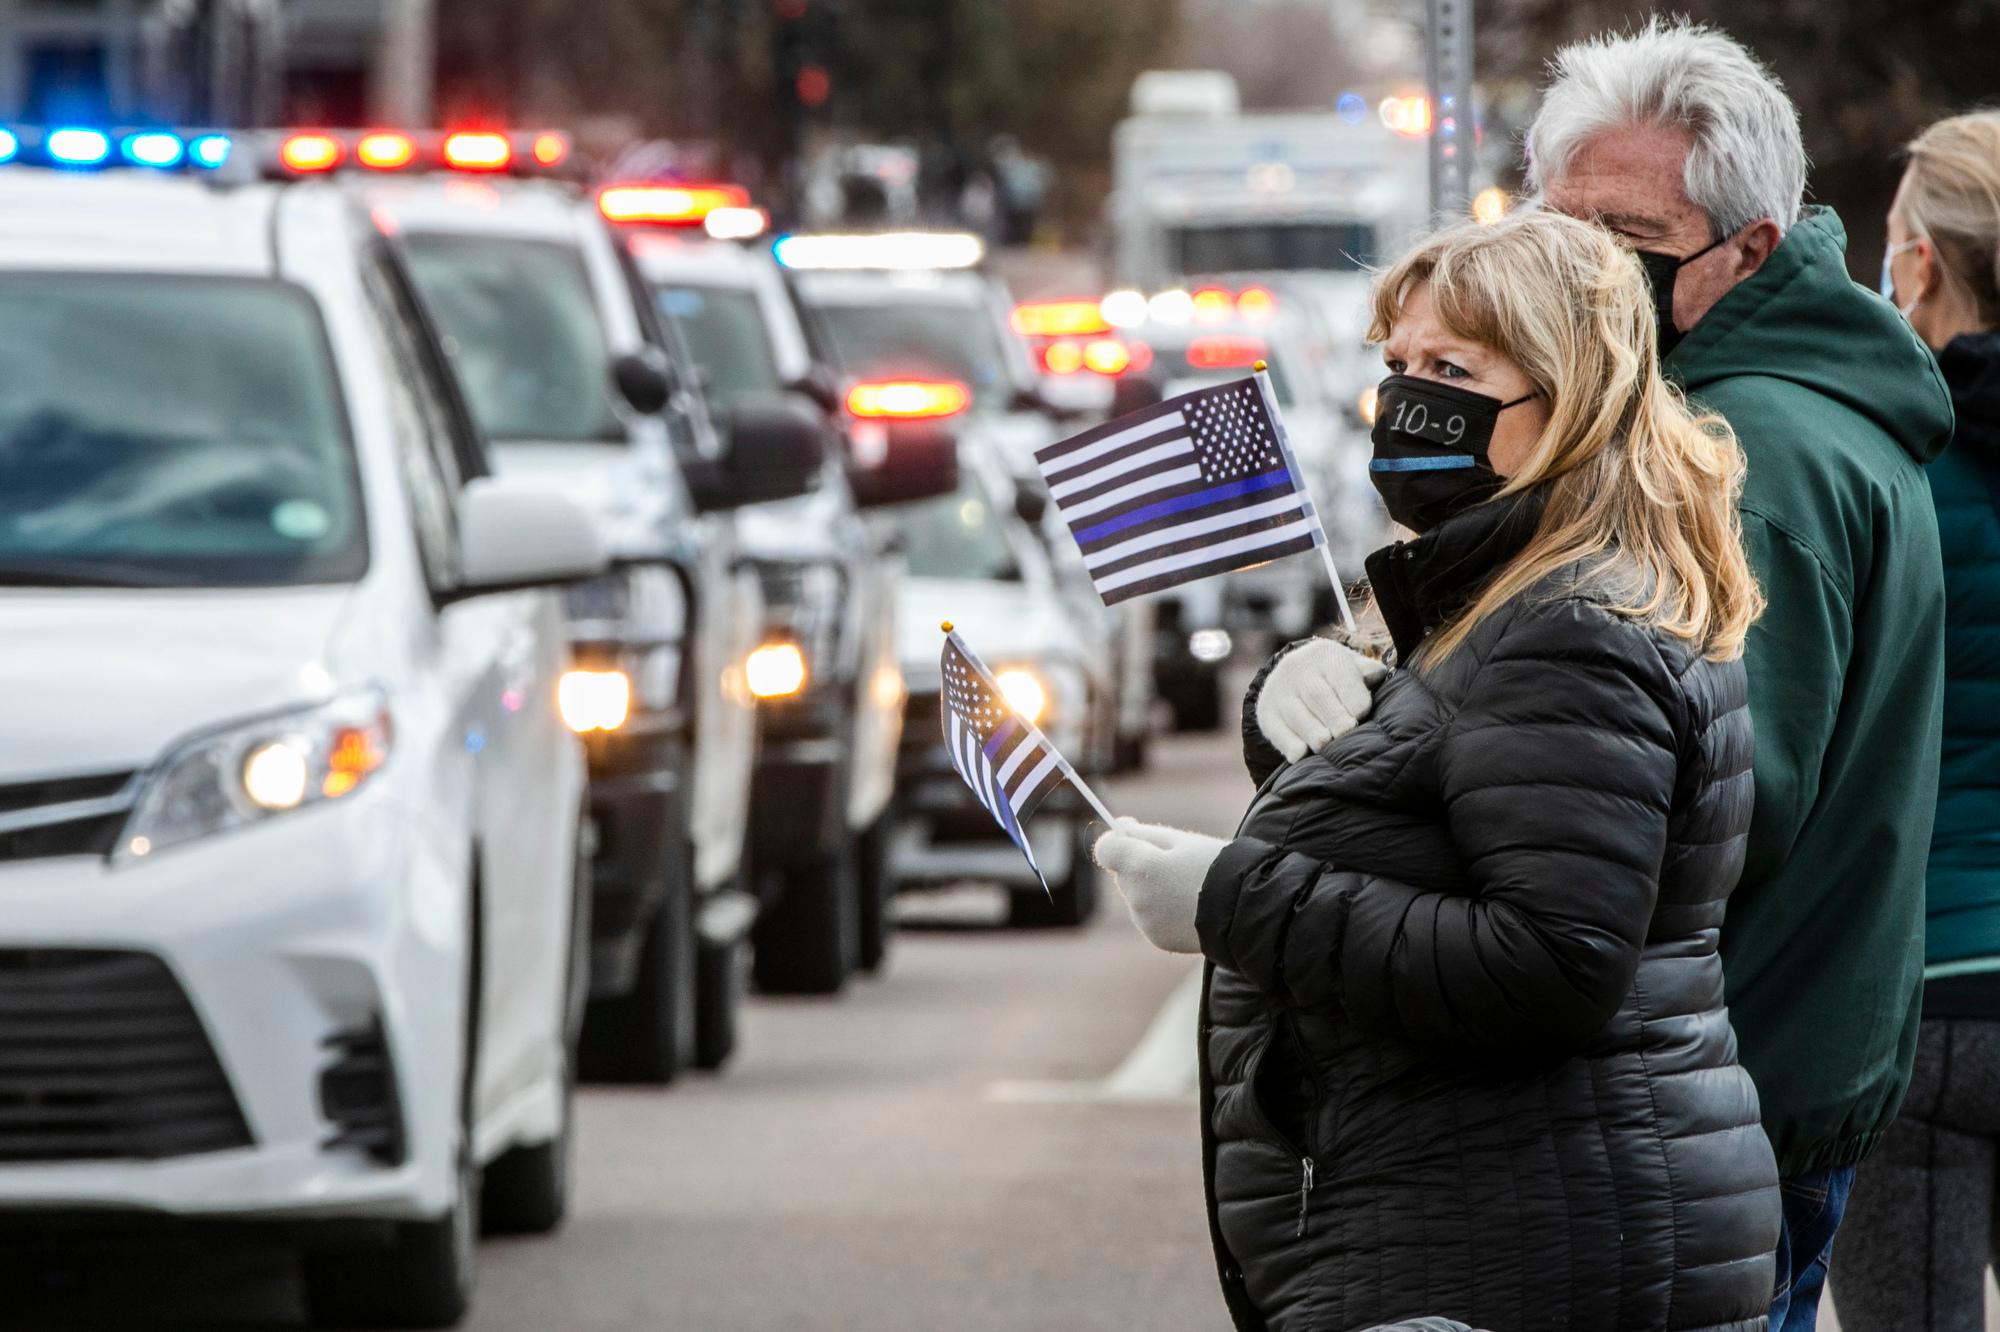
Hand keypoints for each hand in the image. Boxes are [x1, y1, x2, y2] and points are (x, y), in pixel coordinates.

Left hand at [1092, 818, 1226, 953]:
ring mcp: (1145, 921)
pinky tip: (1189, 907)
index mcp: (1140, 866)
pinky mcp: (1156, 938)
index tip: (1132, 838)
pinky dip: (1162, 910)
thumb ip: (1145, 834)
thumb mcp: (1183, 841)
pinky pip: (1149, 917)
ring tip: (1188, 887)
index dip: (1117, 842)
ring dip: (1152, 889)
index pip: (1106, 849)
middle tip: (1177, 863)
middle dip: (1141, 866)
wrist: (1246, 910)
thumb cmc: (1217, 867)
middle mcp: (1136, 896)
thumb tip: (1119, 827)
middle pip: (1124, 874)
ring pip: (1137, 896)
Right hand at [1255, 637, 1388, 760]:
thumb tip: (1377, 675)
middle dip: (1334, 717)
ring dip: (1312, 733)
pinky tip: (1300, 755)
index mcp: (1326, 656)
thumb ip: (1368, 673)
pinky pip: (1276, 730)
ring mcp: (1279, 692)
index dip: (1353, 696)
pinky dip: (1288, 744)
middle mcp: (1298, 670)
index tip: (1362, 714)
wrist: (1292, 674)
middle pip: (1317, 696)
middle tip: (1346, 733)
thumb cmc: (1335, 677)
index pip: (1341, 676)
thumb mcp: (1352, 666)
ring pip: (1296, 714)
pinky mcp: (1266, 713)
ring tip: (1326, 747)